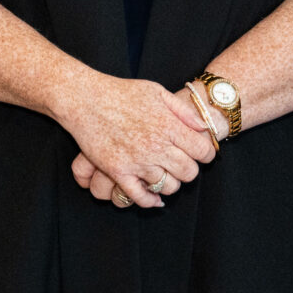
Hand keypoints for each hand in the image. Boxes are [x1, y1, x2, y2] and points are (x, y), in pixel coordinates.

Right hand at [58, 75, 213, 208]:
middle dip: (190, 170)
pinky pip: (140, 196)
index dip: (206, 154)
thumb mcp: (157, 91)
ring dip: (170, 183)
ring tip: (165, 175)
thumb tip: (202, 127)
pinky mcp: (118, 171)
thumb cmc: (121, 92)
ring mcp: (137, 161)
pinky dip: (150, 201)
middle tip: (183, 164)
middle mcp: (155, 146)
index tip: (201, 153)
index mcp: (168, 125)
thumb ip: (182, 110)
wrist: (86, 100)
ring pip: (167, 186)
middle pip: (188, 172)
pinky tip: (154, 198)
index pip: (202, 151)